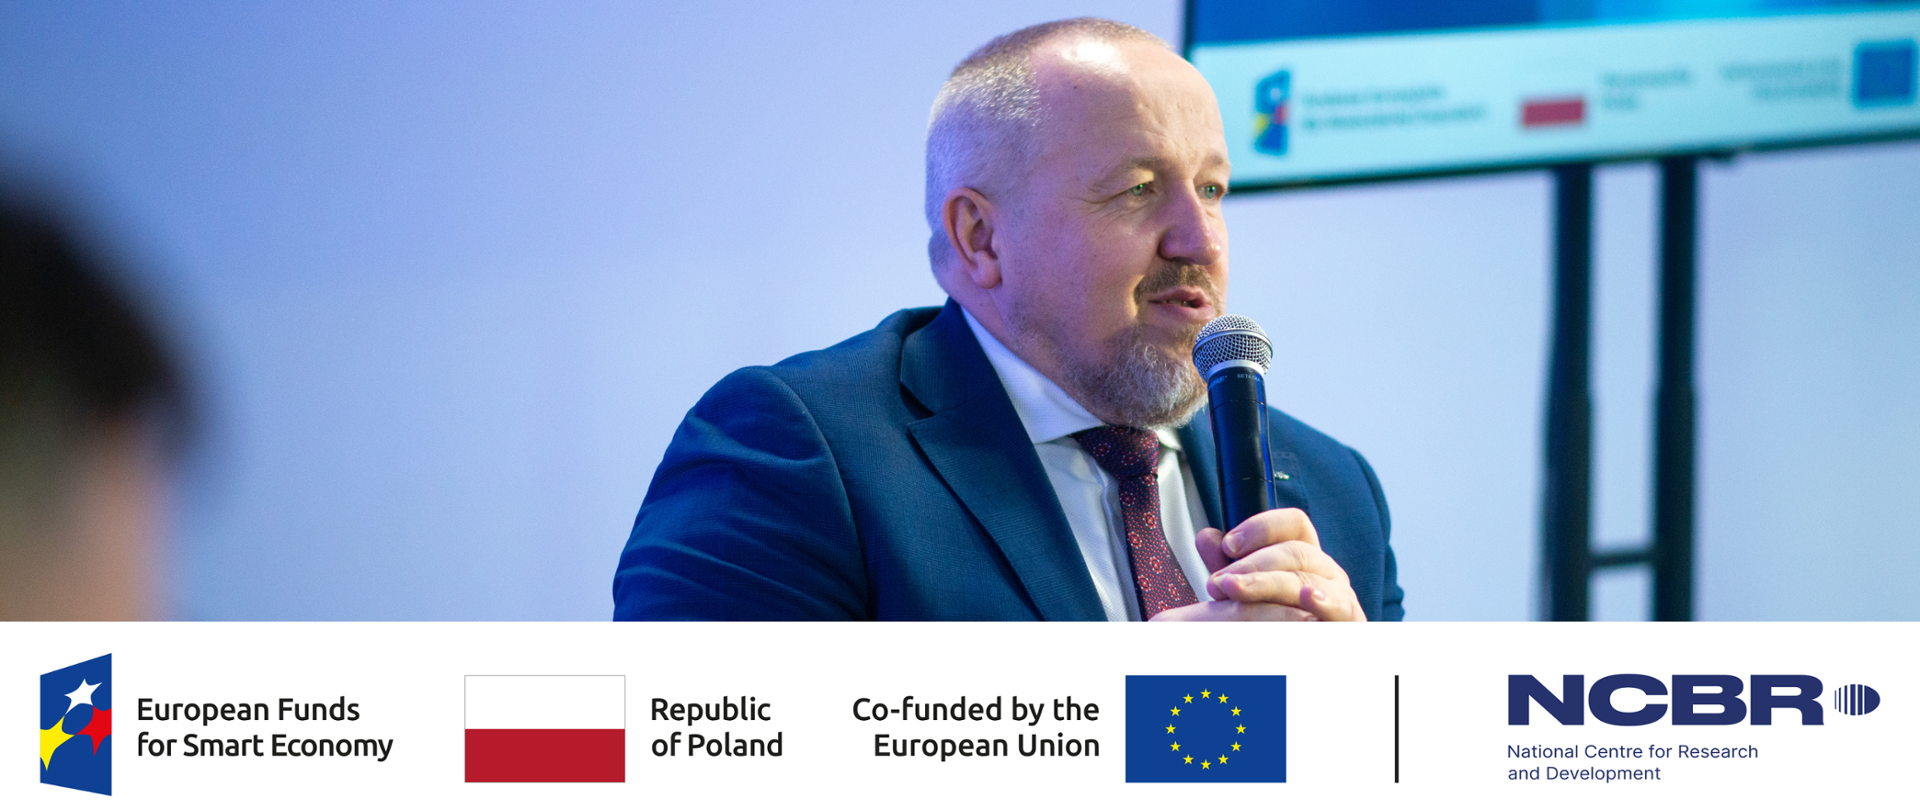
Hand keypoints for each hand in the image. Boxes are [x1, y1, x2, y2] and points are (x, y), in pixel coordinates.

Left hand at [1149, 508, 1364, 621]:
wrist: (1295, 670)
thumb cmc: (1275, 626)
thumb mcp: (1248, 595)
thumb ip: (1230, 568)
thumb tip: (1207, 536)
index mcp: (1304, 558)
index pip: (1293, 525)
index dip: (1262, 527)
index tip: (1229, 544)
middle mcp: (1326, 572)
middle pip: (1295, 551)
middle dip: (1252, 563)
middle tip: (1218, 582)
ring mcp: (1341, 596)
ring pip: (1306, 578)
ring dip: (1268, 582)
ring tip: (1236, 590)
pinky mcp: (1348, 623)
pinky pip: (1340, 608)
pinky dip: (1324, 601)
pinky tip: (1307, 597)